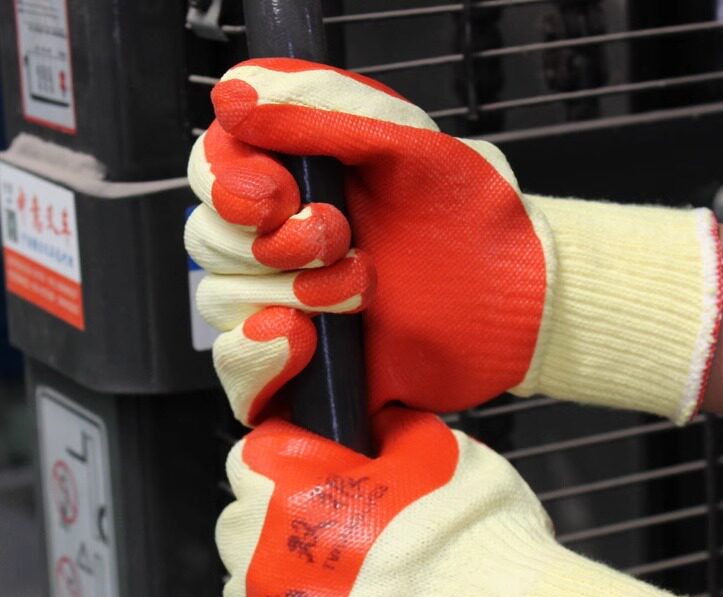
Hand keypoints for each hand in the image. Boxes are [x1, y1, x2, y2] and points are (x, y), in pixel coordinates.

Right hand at [187, 59, 722, 425]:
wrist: (513, 301)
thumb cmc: (473, 219)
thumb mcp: (409, 143)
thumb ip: (325, 110)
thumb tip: (236, 96)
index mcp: (300, 180)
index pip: (215, 169)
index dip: (230, 183)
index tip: (281, 195)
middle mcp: (284, 242)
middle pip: (210, 238)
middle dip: (272, 244)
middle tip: (340, 240)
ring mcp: (289, 306)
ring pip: (220, 301)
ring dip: (285, 295)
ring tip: (360, 292)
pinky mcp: (303, 368)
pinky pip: (239, 375)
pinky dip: (254, 361)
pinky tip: (304, 341)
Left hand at [219, 405, 717, 596]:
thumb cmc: (484, 545)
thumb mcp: (438, 449)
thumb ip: (379, 434)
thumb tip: (368, 431)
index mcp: (285, 498)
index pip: (252, 459)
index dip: (294, 464)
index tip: (323, 478)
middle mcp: (258, 574)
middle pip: (245, 531)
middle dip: (285, 527)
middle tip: (352, 542)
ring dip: (293, 593)